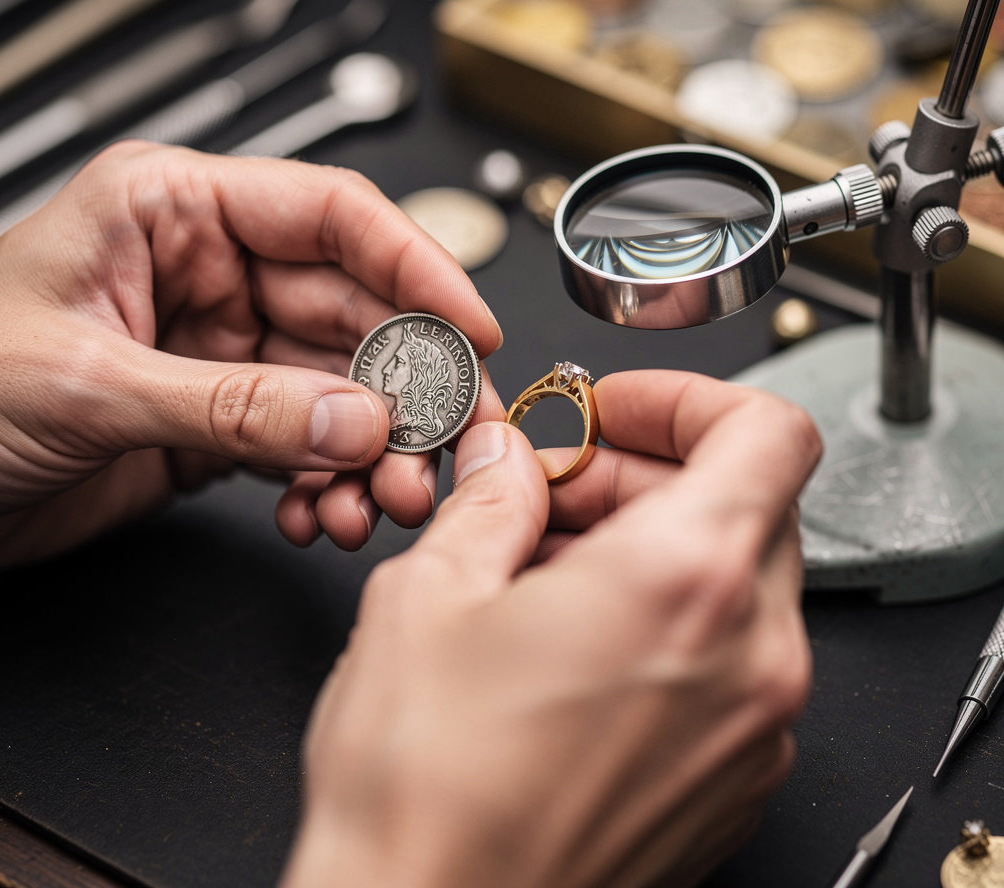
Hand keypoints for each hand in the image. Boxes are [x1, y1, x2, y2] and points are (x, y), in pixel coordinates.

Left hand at [0, 141, 502, 567]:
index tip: (471, 329)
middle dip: (407, 386)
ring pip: (341, 390)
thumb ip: (233, 406)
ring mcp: (223, 351)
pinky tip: (321, 516)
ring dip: (375, 450)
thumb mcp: (88, 385)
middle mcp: (210, 272)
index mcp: (173, 210)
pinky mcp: (222, 421)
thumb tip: (354, 423)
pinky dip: (327, 484)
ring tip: (386, 499)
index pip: (332, 215)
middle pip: (355, 313)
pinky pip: (306, 445)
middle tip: (449, 444)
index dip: (416, 268)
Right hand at [282, 370, 820, 887]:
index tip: (614, 414)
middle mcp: (748, 657)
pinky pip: (729, 656)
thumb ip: (488, 501)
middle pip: (744, 501)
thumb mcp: (428, 596)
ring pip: (736, 578)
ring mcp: (752, 728)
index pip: (766, 429)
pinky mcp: (731, 779)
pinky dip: (668, 616)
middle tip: (555, 487)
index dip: (687, 399)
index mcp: (684, 581)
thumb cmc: (424, 792)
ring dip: (653, 543)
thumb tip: (506, 462)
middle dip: (645, 472)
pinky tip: (574, 635)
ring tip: (548, 562)